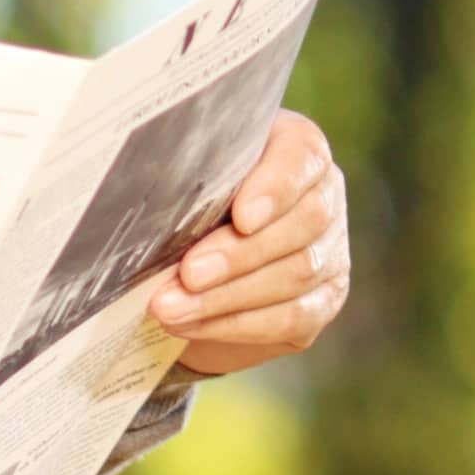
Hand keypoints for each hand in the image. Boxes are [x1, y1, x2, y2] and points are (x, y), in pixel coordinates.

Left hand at [141, 111, 350, 376]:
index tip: (241, 217)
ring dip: (226, 297)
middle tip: (188, 273)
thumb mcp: (188, 178)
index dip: (276, 188)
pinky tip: (191, 324)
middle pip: (302, 224)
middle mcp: (324, 197)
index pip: (302, 158)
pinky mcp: (321, 302)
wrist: (200, 263)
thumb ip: (184, 173)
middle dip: (239, 254)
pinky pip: (287, 318)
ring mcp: (330, 253)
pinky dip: (234, 324)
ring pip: (293, 276)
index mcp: (297, 149)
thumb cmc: (192, 203)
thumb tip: (145, 187)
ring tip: (170, 307)